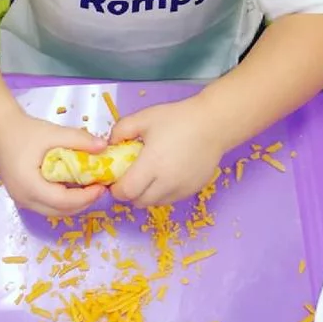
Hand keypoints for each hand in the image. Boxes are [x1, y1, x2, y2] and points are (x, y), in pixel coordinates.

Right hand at [0, 111, 106, 216]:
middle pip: (60, 211)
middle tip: (100, 188)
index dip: (85, 197)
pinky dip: (64, 201)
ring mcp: (22, 201)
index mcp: (29, 185)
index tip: (101, 187)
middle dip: (83, 203)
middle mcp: (24, 198)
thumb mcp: (53, 132)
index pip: (62, 200)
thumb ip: (78, 139)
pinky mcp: (24, 198)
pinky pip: (48, 206)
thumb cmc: (24, 131)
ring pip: (55, 211)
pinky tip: (75, 187)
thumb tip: (103, 147)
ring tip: (91, 188)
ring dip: (75, 204)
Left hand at [109, 94, 224, 207]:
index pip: (126, 192)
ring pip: (155, 203)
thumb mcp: (144, 118)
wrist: (213, 124)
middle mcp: (167, 183)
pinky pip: (170, 199)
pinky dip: (162, 192)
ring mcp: (181, 189)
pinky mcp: (192, 190)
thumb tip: (109, 146)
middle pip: (138, 202)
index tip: (115, 178)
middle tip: (130, 176)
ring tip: (148, 175)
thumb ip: (120, 131)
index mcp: (152, 165)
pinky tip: (165, 174)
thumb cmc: (178, 119)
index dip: (116, 188)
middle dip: (130, 193)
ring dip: (146, 195)